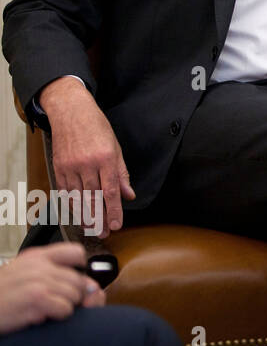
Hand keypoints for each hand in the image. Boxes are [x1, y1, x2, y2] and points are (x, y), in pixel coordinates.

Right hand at [0, 243, 104, 335]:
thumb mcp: (22, 278)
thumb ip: (54, 277)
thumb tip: (94, 288)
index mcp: (35, 256)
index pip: (75, 253)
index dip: (79, 270)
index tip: (71, 282)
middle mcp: (39, 265)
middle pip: (79, 280)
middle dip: (74, 297)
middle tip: (56, 305)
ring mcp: (38, 280)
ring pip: (75, 295)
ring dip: (64, 308)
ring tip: (44, 310)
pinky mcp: (35, 298)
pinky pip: (65, 309)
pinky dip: (57, 316)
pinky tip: (40, 316)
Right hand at [39, 77, 132, 236]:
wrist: (71, 112)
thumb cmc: (96, 127)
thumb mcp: (116, 147)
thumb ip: (122, 173)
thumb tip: (129, 194)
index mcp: (105, 158)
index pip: (111, 191)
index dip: (114, 210)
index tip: (116, 225)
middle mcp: (87, 164)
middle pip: (93, 198)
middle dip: (99, 218)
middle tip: (103, 233)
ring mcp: (70, 166)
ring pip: (78, 197)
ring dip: (85, 215)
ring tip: (91, 228)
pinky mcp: (59, 167)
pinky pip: (65, 191)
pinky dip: (72, 204)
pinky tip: (78, 213)